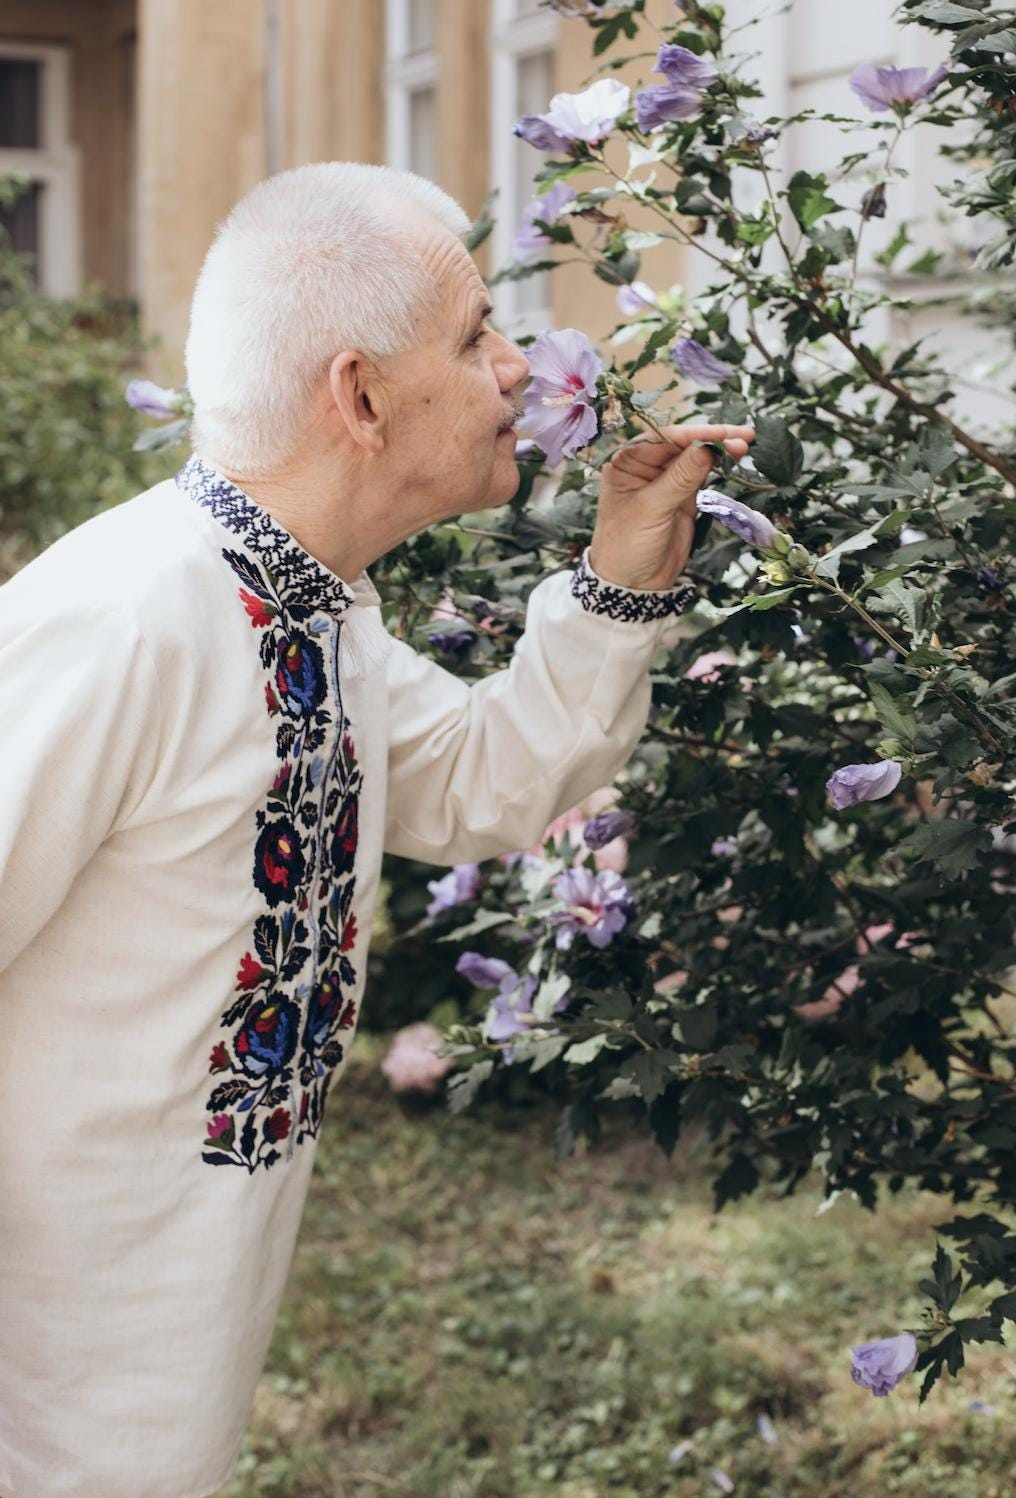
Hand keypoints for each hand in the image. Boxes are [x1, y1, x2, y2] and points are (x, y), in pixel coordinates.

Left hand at [589, 423, 755, 591]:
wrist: (632, 583)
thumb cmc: (627, 546)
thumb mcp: (651, 510)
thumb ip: (679, 478)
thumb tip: (706, 448)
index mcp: (626, 462)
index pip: (664, 438)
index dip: (695, 435)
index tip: (723, 434)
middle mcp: (645, 465)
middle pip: (683, 443)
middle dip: (713, 439)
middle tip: (744, 436)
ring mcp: (665, 479)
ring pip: (696, 456)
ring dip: (720, 450)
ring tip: (746, 445)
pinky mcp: (682, 494)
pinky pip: (702, 473)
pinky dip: (719, 465)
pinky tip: (735, 458)